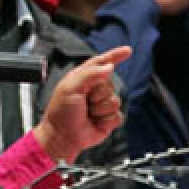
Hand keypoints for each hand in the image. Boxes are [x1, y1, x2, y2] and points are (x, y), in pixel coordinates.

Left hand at [33, 46, 130, 161]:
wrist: (62, 137)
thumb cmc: (61, 113)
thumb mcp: (70, 88)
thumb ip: (90, 74)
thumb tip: (109, 67)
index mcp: (83, 78)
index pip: (101, 62)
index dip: (115, 55)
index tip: (127, 51)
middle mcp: (94, 89)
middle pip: (110, 84)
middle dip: (97, 95)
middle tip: (84, 103)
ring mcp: (102, 104)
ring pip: (115, 101)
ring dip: (100, 109)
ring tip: (87, 113)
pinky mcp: (108, 118)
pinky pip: (118, 115)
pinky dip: (106, 120)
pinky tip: (95, 121)